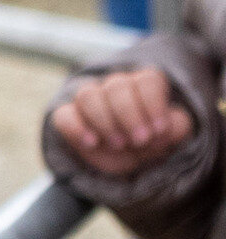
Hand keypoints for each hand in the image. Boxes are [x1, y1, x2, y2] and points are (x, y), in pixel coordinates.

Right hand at [48, 67, 193, 175]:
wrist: (125, 158)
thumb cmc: (150, 140)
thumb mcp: (170, 135)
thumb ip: (174, 128)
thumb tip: (162, 128)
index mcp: (143, 84)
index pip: (147, 80)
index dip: (153, 104)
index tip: (159, 130)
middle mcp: (115, 86)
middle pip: (117, 87)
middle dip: (129, 116)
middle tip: (139, 141)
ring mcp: (89, 99)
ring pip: (88, 95)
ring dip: (104, 122)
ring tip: (118, 144)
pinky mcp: (67, 117)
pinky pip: (63, 115)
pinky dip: (77, 128)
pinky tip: (91, 143)